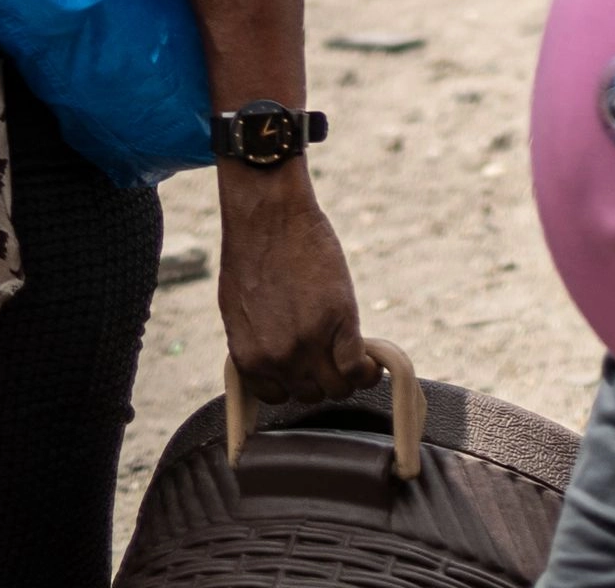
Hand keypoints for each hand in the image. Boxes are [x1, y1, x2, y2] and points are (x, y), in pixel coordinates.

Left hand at [216, 173, 370, 407]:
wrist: (268, 218)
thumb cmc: (251, 255)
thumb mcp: (241, 312)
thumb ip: (259, 344)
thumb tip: (278, 361)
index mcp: (249, 358)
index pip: (278, 396)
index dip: (295, 381)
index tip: (307, 369)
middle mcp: (278, 358)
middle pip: (311, 393)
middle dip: (322, 377)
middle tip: (333, 358)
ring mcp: (309, 342)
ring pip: (338, 387)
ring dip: (347, 377)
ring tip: (355, 360)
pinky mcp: (339, 322)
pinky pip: (358, 369)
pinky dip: (368, 371)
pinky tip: (372, 362)